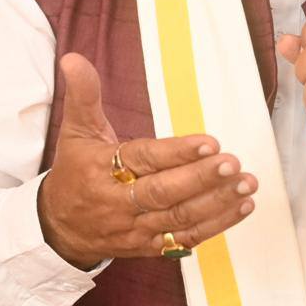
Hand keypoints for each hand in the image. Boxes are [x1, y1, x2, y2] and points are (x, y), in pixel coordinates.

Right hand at [36, 53, 256, 268]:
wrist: (58, 230)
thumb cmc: (74, 174)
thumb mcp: (75, 132)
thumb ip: (83, 95)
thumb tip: (73, 58)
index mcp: (103, 170)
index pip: (144, 160)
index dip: (177, 153)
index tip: (209, 143)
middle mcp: (121, 203)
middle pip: (165, 193)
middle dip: (202, 179)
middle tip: (234, 163)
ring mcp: (137, 228)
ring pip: (180, 218)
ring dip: (217, 203)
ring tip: (247, 185)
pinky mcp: (150, 247)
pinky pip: (186, 239)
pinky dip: (216, 225)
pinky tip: (242, 207)